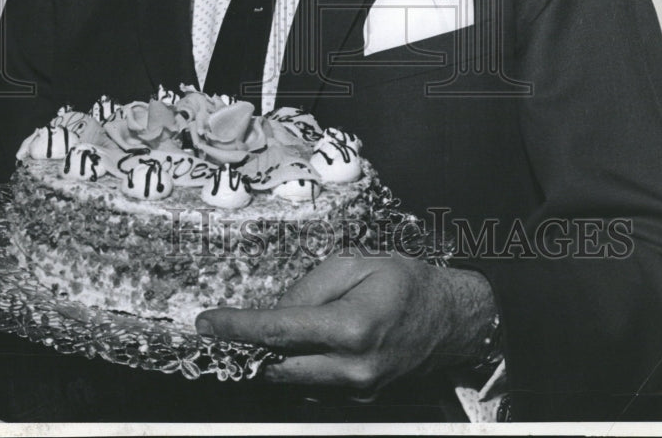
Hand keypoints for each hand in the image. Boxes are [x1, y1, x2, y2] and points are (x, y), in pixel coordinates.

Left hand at [195, 252, 496, 392]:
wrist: (455, 320)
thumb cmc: (407, 282)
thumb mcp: (358, 263)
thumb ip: (311, 286)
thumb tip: (276, 309)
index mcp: (352, 327)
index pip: (279, 331)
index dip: (237, 327)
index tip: (206, 323)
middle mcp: (353, 368)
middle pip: (278, 366)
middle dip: (247, 348)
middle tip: (224, 328)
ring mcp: (359, 389)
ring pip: (293, 382)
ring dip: (271, 360)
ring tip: (262, 333)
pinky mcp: (363, 398)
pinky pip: (315, 388)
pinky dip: (298, 368)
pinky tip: (298, 346)